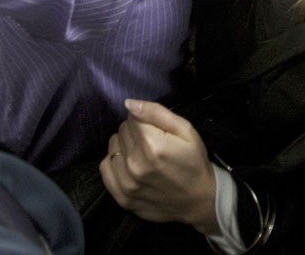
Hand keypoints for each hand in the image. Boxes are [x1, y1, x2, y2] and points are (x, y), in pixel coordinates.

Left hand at [100, 100, 218, 231]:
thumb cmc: (194, 162)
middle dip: (135, 133)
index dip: (145, 121)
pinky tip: (129, 166)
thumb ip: (156, 112)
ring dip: (124, 147)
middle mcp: (135, 164)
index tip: (156, 131)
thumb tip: (129, 103)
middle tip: (152, 145)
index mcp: (152, 145)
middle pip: (121, 131)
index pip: (131, 117)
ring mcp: (127, 184)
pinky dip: (115, 163)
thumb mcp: (186, 130)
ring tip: (142, 156)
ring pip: (112, 147)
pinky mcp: (122, 198)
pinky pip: (105, 167)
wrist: (199, 201)